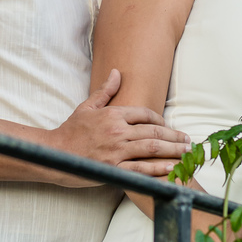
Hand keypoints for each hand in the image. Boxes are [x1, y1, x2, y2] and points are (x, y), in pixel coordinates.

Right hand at [45, 69, 190, 185]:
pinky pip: (141, 168)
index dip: (159, 119)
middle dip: (174, 135)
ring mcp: (116, 151)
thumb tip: (117, 72)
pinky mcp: (114, 169)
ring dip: (172, 150)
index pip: (144, 113)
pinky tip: (172, 168)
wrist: (54, 154)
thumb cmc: (70, 131)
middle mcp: (117, 131)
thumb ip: (105, 91)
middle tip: (188, 140)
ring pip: (151, 148)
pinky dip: (158, 168)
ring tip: (186, 152)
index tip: (168, 125)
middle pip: (153, 130)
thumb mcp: (87, 107)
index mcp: (112, 115)